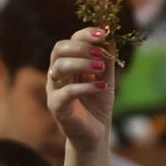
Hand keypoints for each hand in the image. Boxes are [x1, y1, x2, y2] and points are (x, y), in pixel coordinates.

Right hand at [47, 27, 114, 152]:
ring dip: (82, 64)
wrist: (96, 132)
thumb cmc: (98, 104)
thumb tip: (111, 38)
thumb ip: (107, 59)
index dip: (84, 35)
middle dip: (81, 48)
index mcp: (67, 64)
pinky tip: (101, 87)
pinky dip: (84, 86)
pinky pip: (65, 92)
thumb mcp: (107, 78)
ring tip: (101, 69)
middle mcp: (57, 74)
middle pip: (59, 50)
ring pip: (59, 68)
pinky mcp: (57, 107)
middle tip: (100, 54)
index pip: (69, 41)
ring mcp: (54, 90)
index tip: (102, 34)